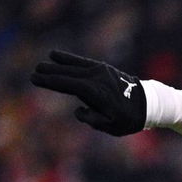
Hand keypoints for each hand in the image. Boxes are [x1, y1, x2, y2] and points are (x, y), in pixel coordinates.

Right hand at [30, 49, 146, 135]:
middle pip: (68, 74)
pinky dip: (68, 58)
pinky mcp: (103, 67)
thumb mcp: (112, 126)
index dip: (51, 82)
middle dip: (50, 73)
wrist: (147, 103)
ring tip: (41, 65)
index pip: (69, 85)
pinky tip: (54, 55)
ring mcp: (100, 71)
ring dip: (56, 65)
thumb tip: (78, 110)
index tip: (36, 79)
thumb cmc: (128, 119)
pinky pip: (82, 61)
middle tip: (34, 73)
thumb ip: (93, 120)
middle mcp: (97, 79)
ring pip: (73, 67)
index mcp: (97, 93)